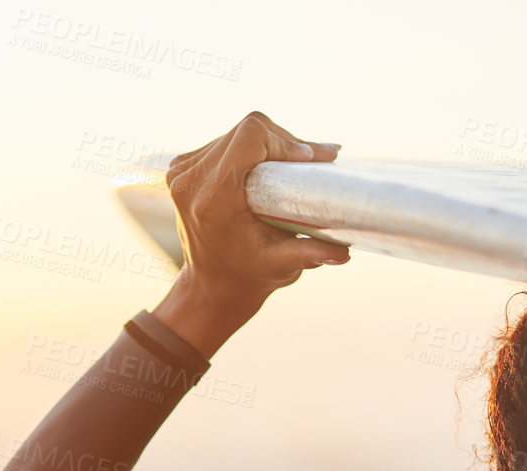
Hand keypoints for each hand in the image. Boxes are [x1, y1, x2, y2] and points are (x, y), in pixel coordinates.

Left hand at [153, 112, 348, 355]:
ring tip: (299, 162)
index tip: (312, 158)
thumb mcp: (281, 267)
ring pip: (237, 132)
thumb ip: (309, 254)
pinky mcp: (182, 167)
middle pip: (247, 130)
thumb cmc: (249, 276)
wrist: (212, 285)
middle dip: (285, 141)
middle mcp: (191, 179)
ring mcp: (182, 171)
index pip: (250, 138)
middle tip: (317, 159)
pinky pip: (225, 141)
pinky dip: (252, 149)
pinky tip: (272, 165)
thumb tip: (344, 252)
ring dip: (270, 143)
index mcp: (213, 199)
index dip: (286, 140)